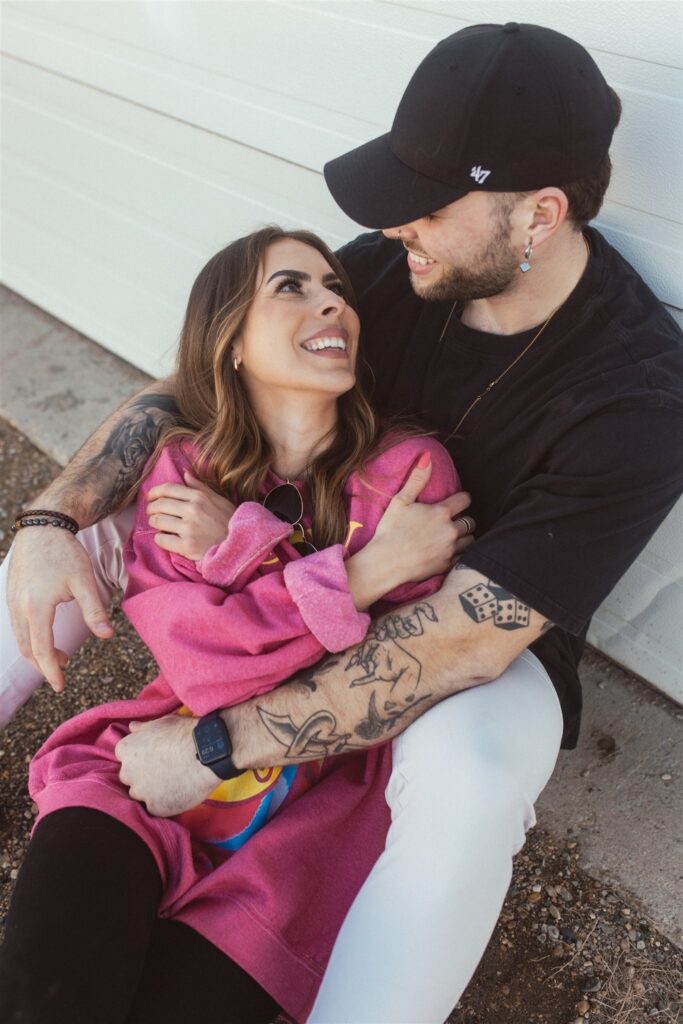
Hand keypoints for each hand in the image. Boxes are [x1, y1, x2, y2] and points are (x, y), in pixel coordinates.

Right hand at [8, 528, 113, 692]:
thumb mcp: (85, 581)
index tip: (61, 686)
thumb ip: (95, 610)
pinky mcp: (11, 595)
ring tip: (61, 655)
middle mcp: (19, 608)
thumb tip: (107, 636)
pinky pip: (17, 625)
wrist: (42, 527)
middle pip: (27, 649)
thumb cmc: (65, 553)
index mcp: (36, 607)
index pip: (41, 649)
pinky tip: (47, 634)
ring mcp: (12, 601)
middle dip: (44, 665)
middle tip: (63, 672)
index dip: (51, 671)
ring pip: (20, 638)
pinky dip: (30, 638)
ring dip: (37, 652)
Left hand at [116, 714, 215, 816]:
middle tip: (164, 770)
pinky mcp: (155, 808)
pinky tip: (179, 791)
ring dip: (152, 790)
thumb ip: (142, 728)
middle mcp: (128, 772)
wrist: (206, 753)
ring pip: (141, 794)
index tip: (154, 756)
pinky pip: (156, 807)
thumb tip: (132, 727)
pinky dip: (165, 802)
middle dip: (142, 775)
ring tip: (173, 782)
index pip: (125, 757)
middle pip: (130, 777)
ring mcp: (141, 792)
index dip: (140, 758)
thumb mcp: (162, 722)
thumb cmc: (185, 733)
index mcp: (126, 750)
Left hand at [146, 472, 235, 560]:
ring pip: (158, 521)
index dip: (154, 492)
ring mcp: (189, 529)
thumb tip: (185, 473)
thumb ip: (200, 486)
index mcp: (199, 497)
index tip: (150, 496)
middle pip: (160, 504)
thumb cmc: (229, 520)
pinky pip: (162, 540)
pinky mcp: (186, 546)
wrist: (241, 544)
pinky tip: (165, 538)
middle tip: (151, 512)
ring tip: (157, 524)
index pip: (168, 489)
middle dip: (151, 508)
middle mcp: (192, 511)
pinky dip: (159, 538)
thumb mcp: (218, 499)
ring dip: (153, 522)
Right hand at [367, 453, 474, 588]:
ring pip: (470, 539)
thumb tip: (428, 457)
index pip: (465, 499)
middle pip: (470, 521)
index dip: (461, 499)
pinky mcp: (447, 565)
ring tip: (450, 536)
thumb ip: (417, 480)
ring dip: (463, 536)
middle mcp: (450, 530)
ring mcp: (450, 549)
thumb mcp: (400, 501)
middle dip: (462, 519)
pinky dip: (460, 553)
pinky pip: (464, 557)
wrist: (384, 563)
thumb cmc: (389, 531)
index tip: (456, 502)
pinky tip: (448, 551)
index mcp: (441, 512)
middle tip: (450, 521)